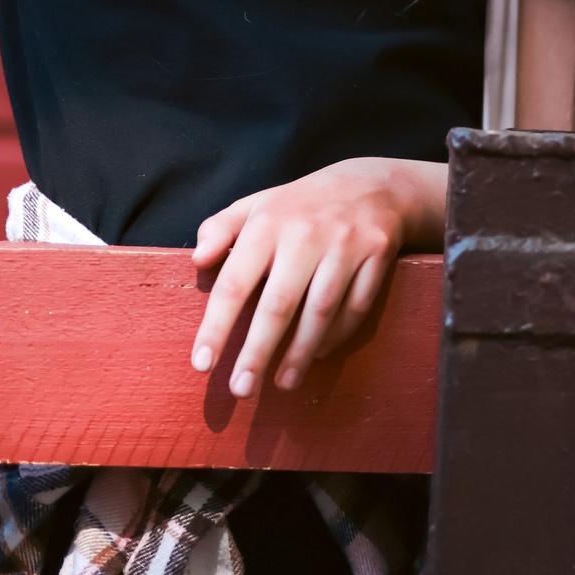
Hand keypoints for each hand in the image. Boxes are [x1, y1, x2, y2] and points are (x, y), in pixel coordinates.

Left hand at [189, 156, 442, 397]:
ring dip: (300, 352)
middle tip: (242, 389)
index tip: (203, 363)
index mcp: (268, 223)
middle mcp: (307, 234)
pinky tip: (318, 355)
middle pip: (279, 304)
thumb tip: (196, 259)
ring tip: (283, 383)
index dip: (216, 326)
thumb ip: (220, 228)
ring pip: (321, 310)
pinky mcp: (378, 255)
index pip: (235, 281)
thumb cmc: (303, 205)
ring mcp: (346, 245)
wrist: (375, 184)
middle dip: (258, 351)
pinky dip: (338, 335)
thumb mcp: (257, 205)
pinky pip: (357, 305)